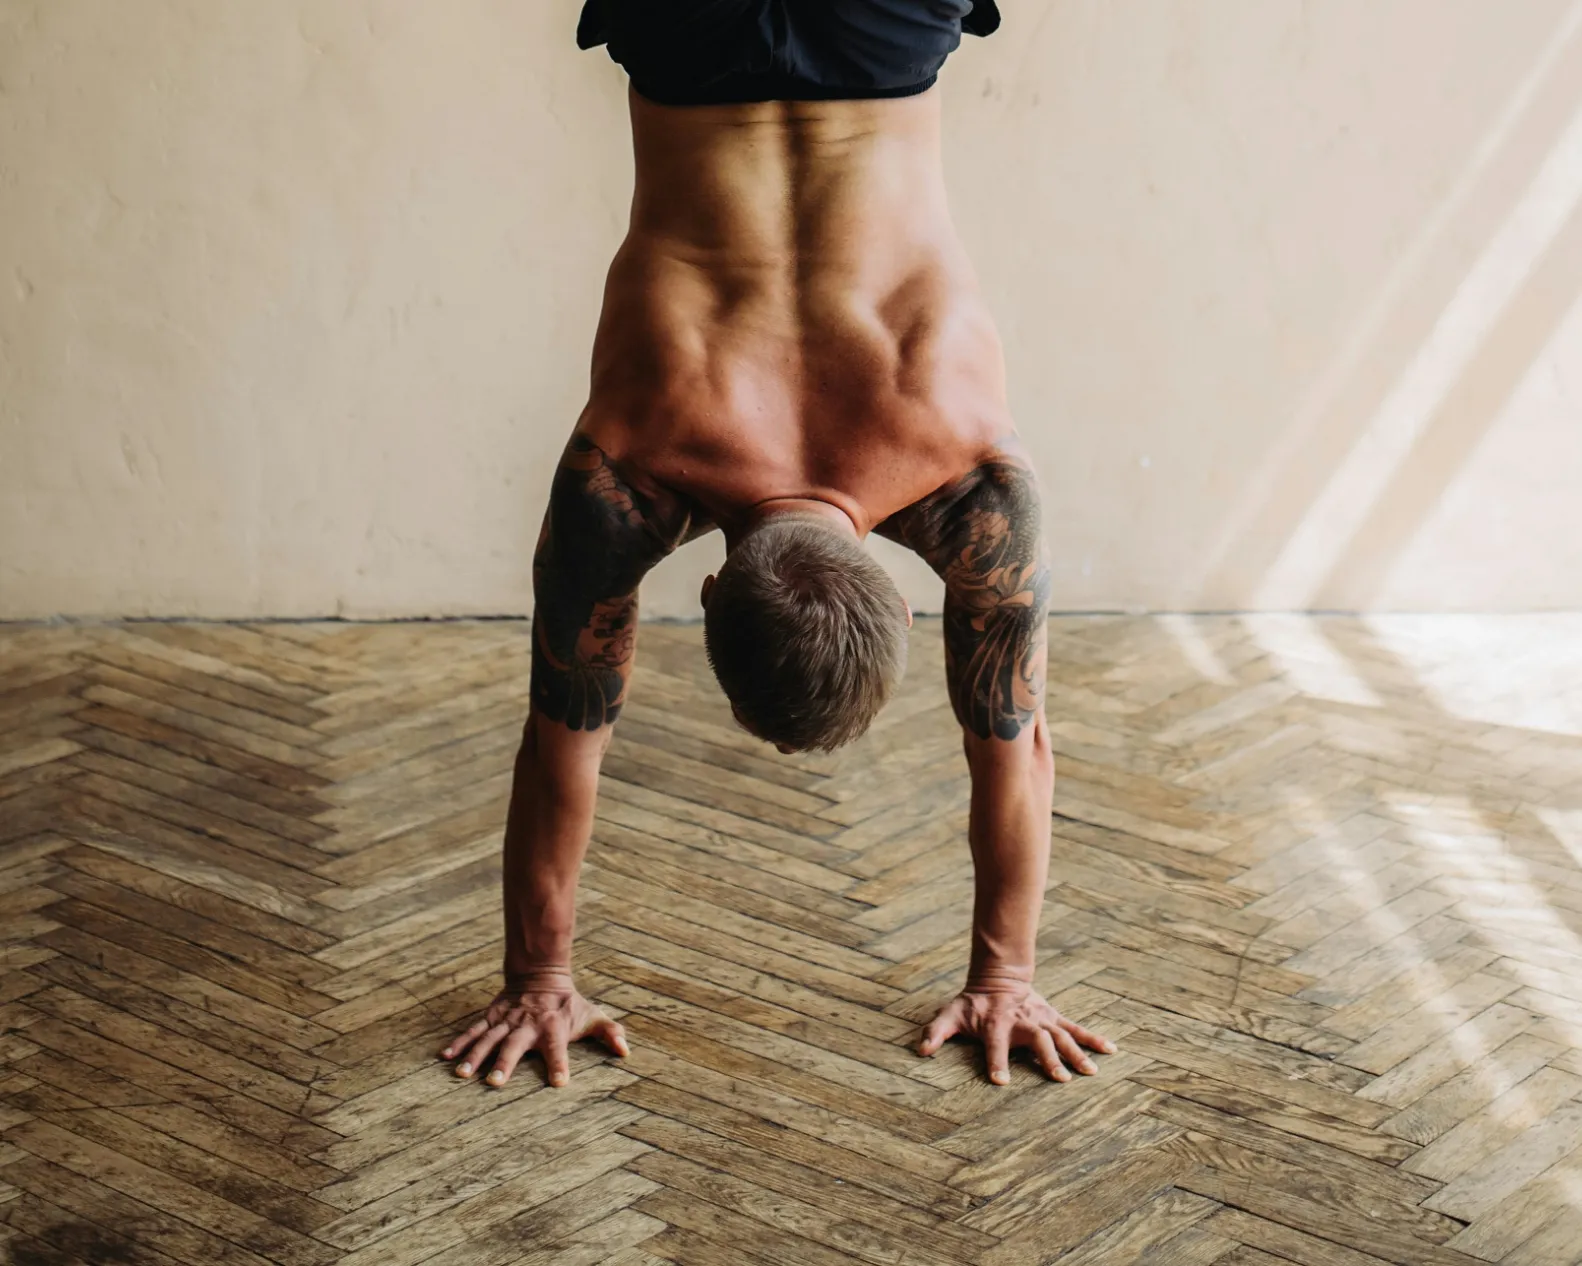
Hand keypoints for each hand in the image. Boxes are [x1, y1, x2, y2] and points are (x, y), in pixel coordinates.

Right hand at [440, 971, 627, 1087]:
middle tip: (494, 1082)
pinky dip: (459, 1042)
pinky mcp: (492, 1016)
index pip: (558, 1048)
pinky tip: (445, 1057)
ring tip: (461, 1074)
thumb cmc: (568, 1004)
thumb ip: (609, 1033)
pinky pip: (473, 1030)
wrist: (540, 973)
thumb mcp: (591, 1015)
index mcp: (552, 1027)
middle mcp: (527, 1025)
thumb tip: (625, 1052)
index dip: (559, 1064)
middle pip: (515, 1045)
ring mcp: (507, 1020)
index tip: (558, 1083)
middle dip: (505, 1063)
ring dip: (475, 1055)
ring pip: (489, 1038)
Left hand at [918, 980, 1114, 1084]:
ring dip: (1076, 1054)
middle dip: (1048, 1060)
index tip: (1000, 1081)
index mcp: (997, 1024)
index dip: (995, 1061)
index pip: (994, 1045)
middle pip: (1037, 1042)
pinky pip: (1077, 1029)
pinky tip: (1111, 1050)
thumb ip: (936, 1032)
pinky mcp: (1054, 1019)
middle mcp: (1022, 1022)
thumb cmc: (973, 1004)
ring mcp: (1042, 1020)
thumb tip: (921, 1051)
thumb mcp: (951, 1014)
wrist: (998, 978)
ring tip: (1091, 1073)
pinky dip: (1094, 1039)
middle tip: (1059, 1080)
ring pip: (1061, 1037)